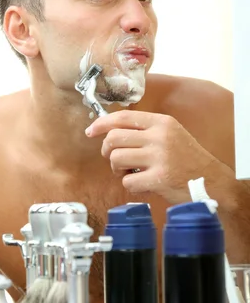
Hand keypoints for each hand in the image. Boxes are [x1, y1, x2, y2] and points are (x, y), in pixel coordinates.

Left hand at [85, 110, 217, 203]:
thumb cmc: (187, 160)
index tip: (90, 131)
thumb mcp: (171, 135)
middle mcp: (160, 136)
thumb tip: (110, 132)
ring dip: (117, 169)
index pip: (122, 117)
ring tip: (130, 173)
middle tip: (115, 160)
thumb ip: (145, 131)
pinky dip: (131, 186)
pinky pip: (127, 181)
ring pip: (116, 159)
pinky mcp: (159, 178)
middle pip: (113, 138)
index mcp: (161, 122)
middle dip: (106, 151)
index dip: (101, 123)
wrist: (212, 182)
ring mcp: (159, 157)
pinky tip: (144, 185)